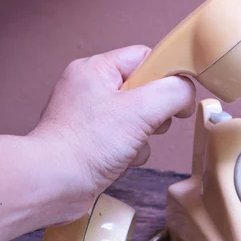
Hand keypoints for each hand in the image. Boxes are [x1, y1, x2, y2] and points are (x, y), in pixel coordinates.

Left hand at [29, 45, 195, 203]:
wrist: (53, 184)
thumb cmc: (86, 144)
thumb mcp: (141, 110)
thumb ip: (173, 93)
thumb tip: (186, 92)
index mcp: (96, 69)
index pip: (145, 57)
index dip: (166, 76)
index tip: (175, 98)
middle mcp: (90, 89)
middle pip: (145, 90)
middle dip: (154, 113)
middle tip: (146, 125)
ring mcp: (90, 117)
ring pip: (139, 119)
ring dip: (143, 137)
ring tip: (127, 147)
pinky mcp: (92, 142)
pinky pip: (126, 140)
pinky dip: (130, 153)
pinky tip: (119, 161)